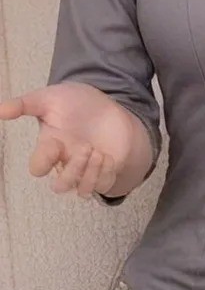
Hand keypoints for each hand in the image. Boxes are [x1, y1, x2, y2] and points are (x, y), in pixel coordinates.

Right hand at [0, 82, 138, 197]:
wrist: (106, 103)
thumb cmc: (75, 102)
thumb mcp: (49, 97)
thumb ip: (25, 104)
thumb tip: (0, 110)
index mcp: (50, 147)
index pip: (37, 168)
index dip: (43, 161)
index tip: (56, 142)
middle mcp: (66, 161)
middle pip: (60, 186)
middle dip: (73, 169)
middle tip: (86, 147)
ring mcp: (86, 168)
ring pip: (82, 191)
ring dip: (91, 174)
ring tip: (99, 153)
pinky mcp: (105, 170)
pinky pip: (104, 185)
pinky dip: (107, 173)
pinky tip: (109, 156)